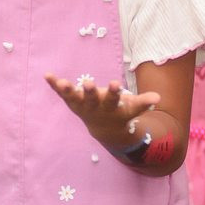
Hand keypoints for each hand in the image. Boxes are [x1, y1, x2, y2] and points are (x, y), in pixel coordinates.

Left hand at [44, 75, 160, 144]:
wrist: (104, 129)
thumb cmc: (120, 112)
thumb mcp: (132, 109)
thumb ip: (143, 103)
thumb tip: (158, 98)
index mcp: (112, 107)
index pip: (114, 100)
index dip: (115, 92)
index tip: (115, 83)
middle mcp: (96, 107)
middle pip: (93, 100)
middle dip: (90, 92)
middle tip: (88, 83)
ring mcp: (82, 105)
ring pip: (74, 98)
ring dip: (67, 90)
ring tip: (61, 82)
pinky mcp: (72, 101)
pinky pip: (62, 94)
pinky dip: (54, 85)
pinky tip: (47, 75)